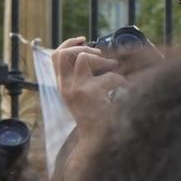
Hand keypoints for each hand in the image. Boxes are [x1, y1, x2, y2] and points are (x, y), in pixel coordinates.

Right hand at [51, 36, 125, 158]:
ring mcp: (77, 90)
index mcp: (62, 86)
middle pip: (65, 53)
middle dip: (85, 48)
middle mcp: (65, 87)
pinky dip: (120, 79)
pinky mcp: (91, 94)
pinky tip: (124, 88)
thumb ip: (82, 78)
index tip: (84, 39)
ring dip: (104, 60)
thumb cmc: (94, 117)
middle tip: (102, 56)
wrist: (97, 140)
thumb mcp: (81, 96)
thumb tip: (96, 55)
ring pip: (85, 58)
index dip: (69, 43)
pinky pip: (109, 75)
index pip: (56, 56)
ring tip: (115, 69)